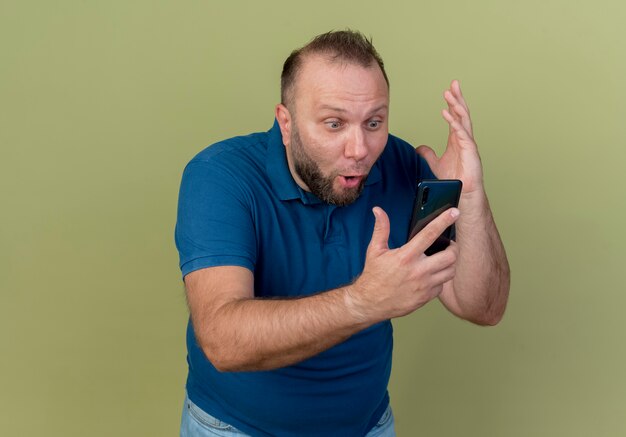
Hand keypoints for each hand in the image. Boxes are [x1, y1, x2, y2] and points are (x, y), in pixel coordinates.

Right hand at [349, 206, 459, 321]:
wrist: (370, 303)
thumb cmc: (373, 276)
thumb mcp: (374, 250)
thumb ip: (381, 229)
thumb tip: (378, 210)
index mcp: (406, 256)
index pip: (429, 234)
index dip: (444, 221)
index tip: (454, 212)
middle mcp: (418, 271)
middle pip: (450, 256)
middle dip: (453, 248)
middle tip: (448, 246)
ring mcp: (424, 286)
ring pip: (450, 271)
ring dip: (449, 264)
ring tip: (441, 260)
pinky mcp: (426, 297)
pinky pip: (442, 286)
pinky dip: (440, 279)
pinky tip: (431, 276)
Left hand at [417, 80, 483, 194]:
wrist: (464, 192)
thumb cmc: (455, 178)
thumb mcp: (436, 164)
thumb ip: (428, 155)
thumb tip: (419, 148)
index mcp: (457, 139)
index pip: (455, 117)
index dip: (452, 104)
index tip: (448, 91)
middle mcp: (464, 138)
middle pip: (462, 114)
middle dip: (458, 98)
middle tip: (454, 84)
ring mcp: (468, 143)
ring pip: (464, 120)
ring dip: (457, 106)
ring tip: (450, 94)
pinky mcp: (470, 150)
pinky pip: (462, 133)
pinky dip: (455, 123)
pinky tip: (449, 114)